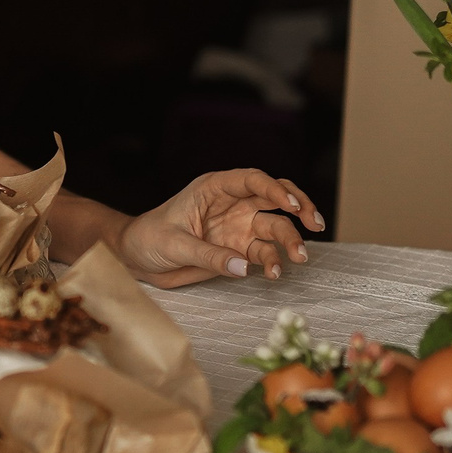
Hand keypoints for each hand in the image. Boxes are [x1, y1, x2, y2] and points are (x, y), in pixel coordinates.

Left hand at [116, 168, 326, 288]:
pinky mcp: (239, 250)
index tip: (291, 205)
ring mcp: (239, 227)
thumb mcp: (174, 244)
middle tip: (314, 225)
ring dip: (290, 241)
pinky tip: (274, 273)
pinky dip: (273, 262)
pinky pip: (264, 253)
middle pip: (276, 199)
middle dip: (299, 208)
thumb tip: (243, 267)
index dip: (275, 189)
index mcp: (214, 188)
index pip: (252, 180)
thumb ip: (208, 255)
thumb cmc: (149, 238)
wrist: (138, 258)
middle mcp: (233, 204)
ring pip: (275, 228)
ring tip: (296, 259)